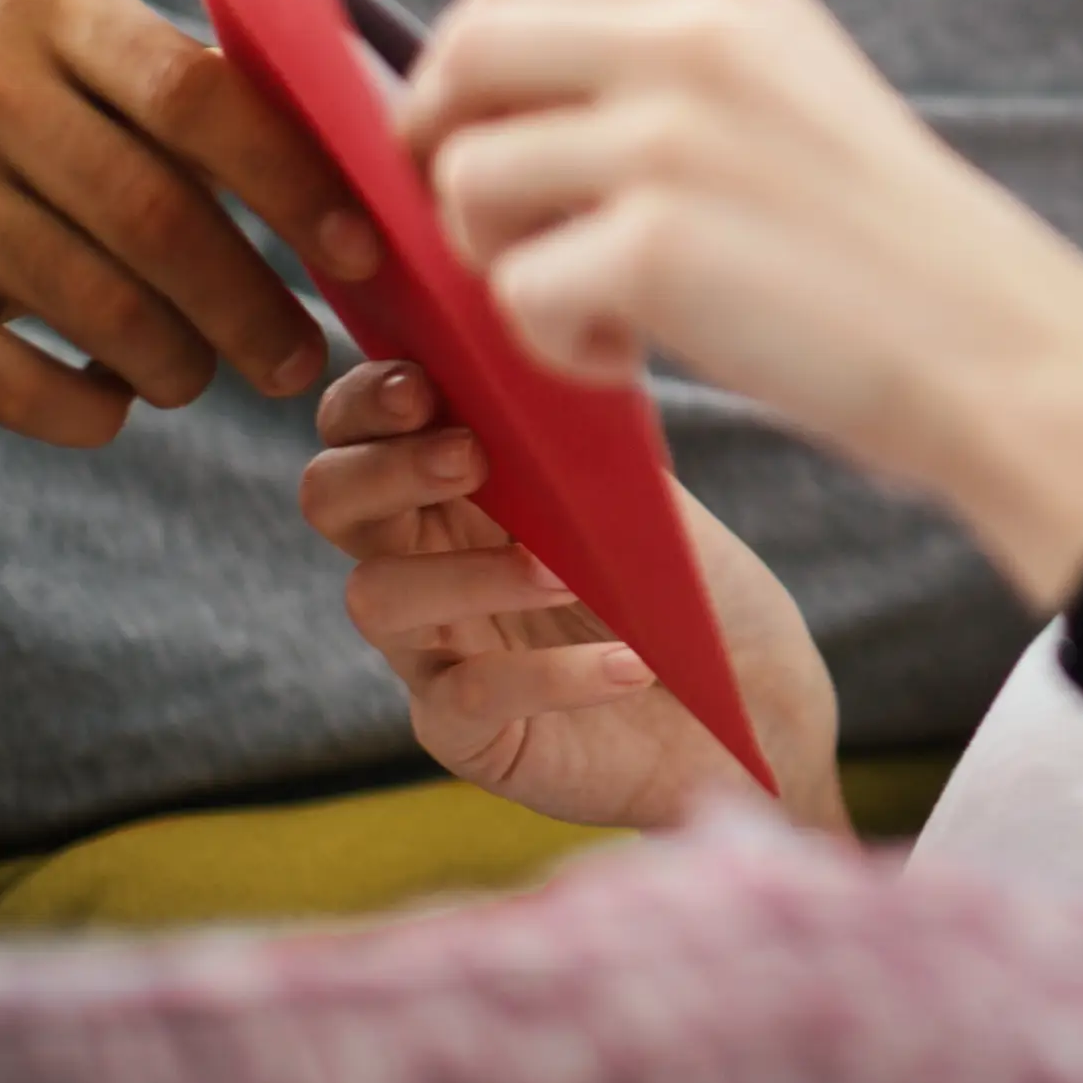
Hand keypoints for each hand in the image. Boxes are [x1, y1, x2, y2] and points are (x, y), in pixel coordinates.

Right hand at [0, 0, 382, 445]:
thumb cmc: (43, 152)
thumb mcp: (110, 94)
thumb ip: (228, 113)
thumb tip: (384, 187)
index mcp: (43, 5)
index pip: (196, 91)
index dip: (293, 183)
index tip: (362, 255)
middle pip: (152, 211)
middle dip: (247, 302)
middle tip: (297, 359)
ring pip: (95, 301)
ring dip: (178, 363)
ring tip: (202, 378)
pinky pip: (16, 378)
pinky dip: (88, 408)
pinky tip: (113, 404)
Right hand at [300, 359, 845, 832]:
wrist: (755, 699)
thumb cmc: (694, 585)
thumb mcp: (641, 492)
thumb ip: (575, 433)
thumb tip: (536, 349)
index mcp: (452, 486)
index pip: (356, 426)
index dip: (367, 400)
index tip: (423, 388)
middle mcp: (422, 561)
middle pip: (328, 499)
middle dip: (386, 468)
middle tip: (470, 457)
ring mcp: (434, 650)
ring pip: (375, 598)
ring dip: (470, 573)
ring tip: (568, 576)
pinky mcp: (465, 734)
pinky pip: (465, 697)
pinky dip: (552, 676)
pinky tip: (632, 664)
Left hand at [399, 0, 1082, 603]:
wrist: (1002, 354)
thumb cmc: (893, 263)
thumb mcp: (791, 105)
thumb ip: (668, 77)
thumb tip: (496, 106)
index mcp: (726, 0)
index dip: (466, 76)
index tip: (489, 152)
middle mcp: (690, 41)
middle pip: (463, 56)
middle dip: (442, 153)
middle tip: (497, 239)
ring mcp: (669, 138)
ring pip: (469, 179)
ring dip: (501, 263)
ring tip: (599, 312)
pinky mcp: (655, 247)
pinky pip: (514, 291)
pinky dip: (553, 345)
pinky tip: (632, 360)